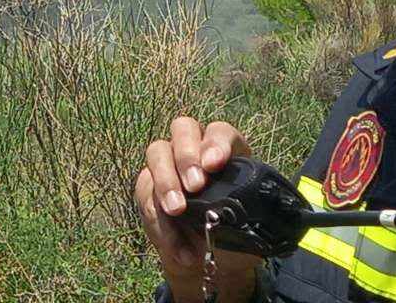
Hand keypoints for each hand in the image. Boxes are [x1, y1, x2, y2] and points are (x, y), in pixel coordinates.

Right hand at [136, 117, 261, 302]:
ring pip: (157, 152)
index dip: (217, 144)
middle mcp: (195, 150)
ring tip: (177, 211)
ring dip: (166, 182)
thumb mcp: (250, 226)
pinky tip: (176, 245)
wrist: (213, 266)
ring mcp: (169, 165)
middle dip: (186, 156)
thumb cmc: (237, 238)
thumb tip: (234, 209)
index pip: (220, 133)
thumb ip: (245, 211)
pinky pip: (145, 191)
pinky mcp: (150, 188)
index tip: (214, 165)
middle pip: (183, 128)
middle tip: (194, 186)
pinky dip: (158, 219)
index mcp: (226, 152)